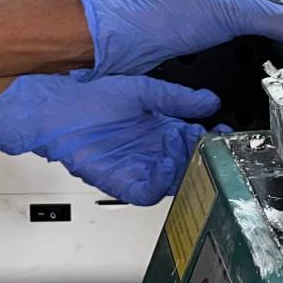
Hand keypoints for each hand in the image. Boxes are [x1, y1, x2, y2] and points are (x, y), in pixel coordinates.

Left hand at [0, 74, 220, 205]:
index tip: (223, 131)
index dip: (211, 137)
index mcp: (161, 127)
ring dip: (186, 170)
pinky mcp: (123, 182)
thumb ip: (177, 97)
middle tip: (213, 148)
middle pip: (188, 162)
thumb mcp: (144, 90)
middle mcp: (153, 150)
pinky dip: (161, 184)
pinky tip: (167, 167)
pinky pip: (148, 192)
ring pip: (173, 180)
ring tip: (190, 154)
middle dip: (204, 157)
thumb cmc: (92, 98)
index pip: (196, 138)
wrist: (60, 110)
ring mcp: (140, 167)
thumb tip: (210, 100)